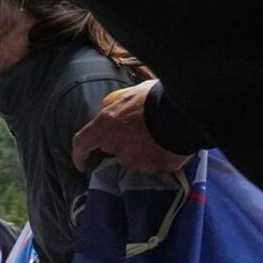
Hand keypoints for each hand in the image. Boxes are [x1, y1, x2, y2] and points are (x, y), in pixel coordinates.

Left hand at [72, 81, 189, 173]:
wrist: (184, 113)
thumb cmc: (157, 98)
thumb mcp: (133, 94)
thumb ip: (121, 105)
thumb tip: (120, 105)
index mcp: (105, 125)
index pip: (81, 143)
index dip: (79, 155)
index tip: (82, 163)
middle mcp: (115, 146)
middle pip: (112, 150)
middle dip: (120, 146)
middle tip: (136, 135)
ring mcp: (134, 159)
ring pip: (133, 159)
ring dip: (141, 152)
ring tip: (157, 138)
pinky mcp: (152, 168)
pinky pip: (153, 165)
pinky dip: (158, 158)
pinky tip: (167, 147)